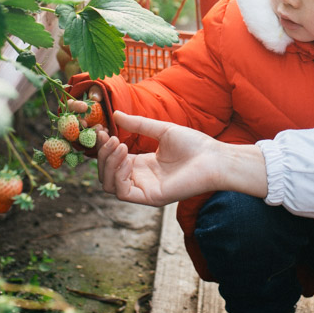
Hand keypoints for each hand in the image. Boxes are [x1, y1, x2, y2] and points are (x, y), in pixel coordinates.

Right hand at [96, 111, 267, 204]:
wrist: (213, 158)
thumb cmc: (194, 145)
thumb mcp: (161, 130)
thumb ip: (138, 125)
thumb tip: (116, 114)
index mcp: (143, 165)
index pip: (113, 160)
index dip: (104, 147)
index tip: (100, 130)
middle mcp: (141, 179)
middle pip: (106, 173)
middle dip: (103, 155)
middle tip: (108, 136)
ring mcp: (145, 190)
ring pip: (109, 184)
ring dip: (108, 163)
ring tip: (119, 144)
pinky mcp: (150, 198)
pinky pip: (122, 192)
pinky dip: (117, 174)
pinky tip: (125, 156)